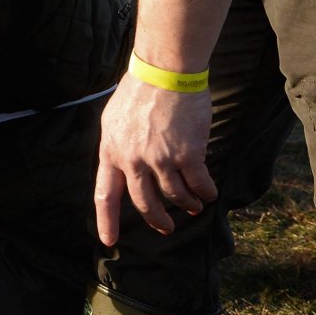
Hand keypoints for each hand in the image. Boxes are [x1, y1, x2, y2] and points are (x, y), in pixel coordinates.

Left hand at [94, 76, 217, 246]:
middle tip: (166, 227)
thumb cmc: (140, 91)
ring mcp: (160, 159)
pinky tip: (210, 193)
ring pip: (174, 195)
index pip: (105, 194)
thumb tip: (123, 166)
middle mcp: (133, 160)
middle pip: (143, 203)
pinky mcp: (187, 155)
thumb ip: (118, 146)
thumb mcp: (113, 120)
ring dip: (186, 204)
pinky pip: (198, 184)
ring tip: (194, 206)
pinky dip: (206, 192)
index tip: (109, 241)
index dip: (106, 221)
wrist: (164, 73)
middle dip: (157, 220)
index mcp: (111, 152)